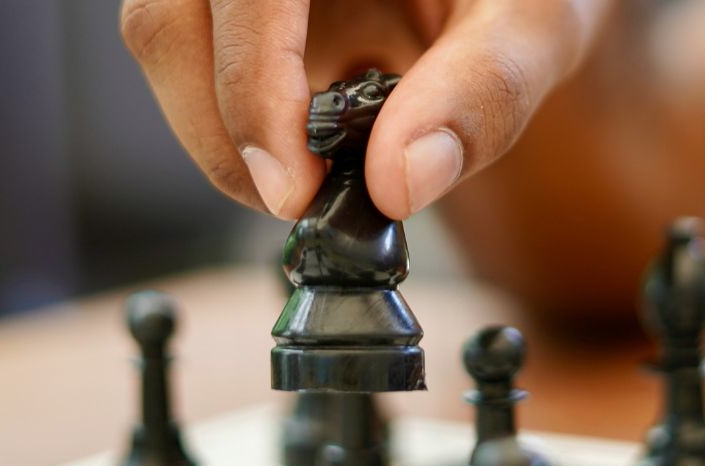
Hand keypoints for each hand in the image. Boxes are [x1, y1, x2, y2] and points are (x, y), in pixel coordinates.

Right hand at [120, 0, 610, 219]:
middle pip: (172, 17)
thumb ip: (485, 93)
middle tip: (296, 205)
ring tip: (314, 174)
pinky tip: (312, 134)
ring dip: (223, 129)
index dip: (252, 90)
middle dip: (224, 131)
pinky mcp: (235, 1)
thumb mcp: (538, 27)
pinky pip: (193, 53)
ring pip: (165, 36)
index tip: (292, 191)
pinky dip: (240, 115)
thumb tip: (399, 183)